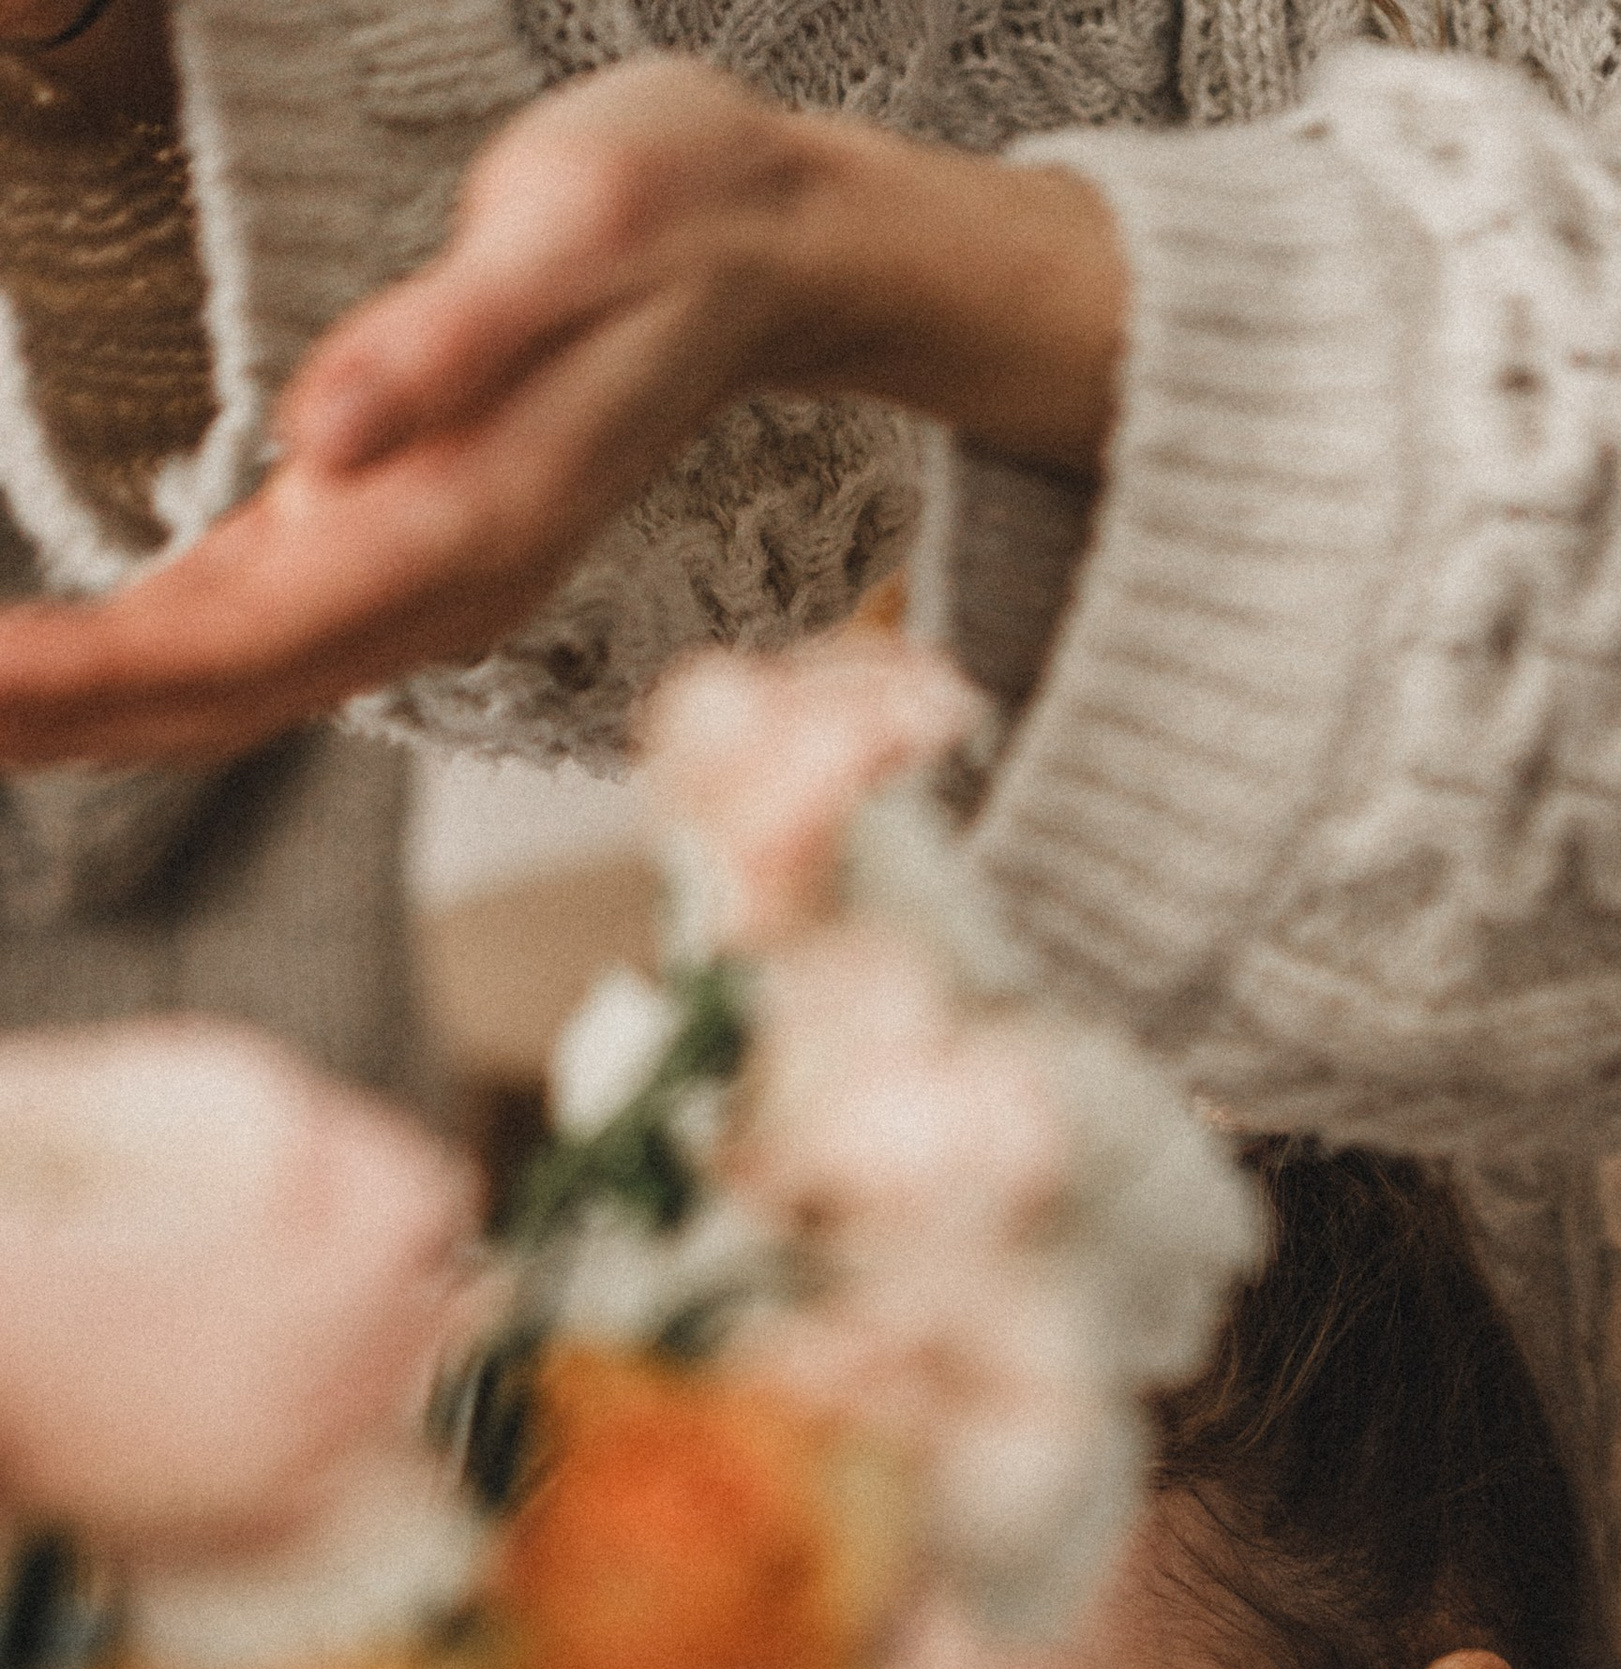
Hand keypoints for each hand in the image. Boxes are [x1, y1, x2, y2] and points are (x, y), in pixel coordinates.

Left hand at [0, 59, 1123, 768]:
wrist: (766, 248)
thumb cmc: (665, 212)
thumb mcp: (567, 232)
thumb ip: (447, 346)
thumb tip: (328, 446)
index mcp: (461, 526)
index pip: (243, 635)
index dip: (100, 675)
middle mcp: (439, 588)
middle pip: (218, 694)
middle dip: (64, 720)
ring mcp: (420, 578)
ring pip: (229, 684)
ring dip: (91, 715)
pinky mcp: (398, 538)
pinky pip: (253, 633)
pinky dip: (145, 666)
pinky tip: (65, 676)